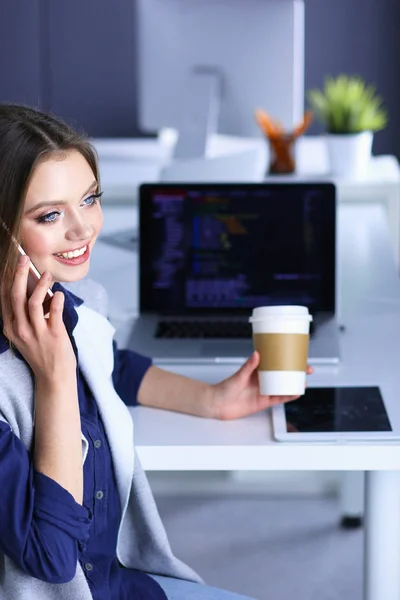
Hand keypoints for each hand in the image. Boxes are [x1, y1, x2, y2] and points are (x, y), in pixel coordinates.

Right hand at [0, 255, 75, 382]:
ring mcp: (36, 333)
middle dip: (19, 274)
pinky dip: (57, 300)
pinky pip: (54, 312)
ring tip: (48, 275)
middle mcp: (20, 329)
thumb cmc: (42, 351)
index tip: (10, 263)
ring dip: (40, 285)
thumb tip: (33, 286)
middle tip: (24, 258)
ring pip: (34, 302)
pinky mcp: (54, 335)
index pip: (4, 298)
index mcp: (10, 327)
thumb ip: (26, 314)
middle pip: (15, 296)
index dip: (6, 279)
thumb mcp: (26, 333)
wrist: (54, 376)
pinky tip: (59, 294)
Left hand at [210, 351, 312, 420]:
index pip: (275, 363)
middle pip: (283, 374)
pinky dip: (288, 396)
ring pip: (283, 386)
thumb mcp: (239, 376)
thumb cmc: (224, 388)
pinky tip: (296, 394)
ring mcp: (264, 391)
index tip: (297, 356)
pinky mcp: (263, 402)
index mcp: (257, 370)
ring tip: (304, 382)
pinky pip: (279, 399)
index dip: (286, 360)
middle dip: (295, 372)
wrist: (218, 404)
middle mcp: (262, 380)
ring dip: (294, 384)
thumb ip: (248, 366)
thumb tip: (257, 354)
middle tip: (306, 370)